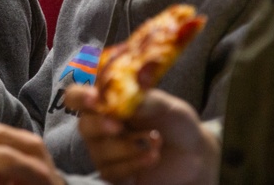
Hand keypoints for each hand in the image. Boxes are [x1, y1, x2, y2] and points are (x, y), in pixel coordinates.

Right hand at [65, 86, 218, 184]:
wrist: (196, 155)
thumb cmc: (176, 124)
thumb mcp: (168, 106)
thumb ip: (147, 100)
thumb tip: (126, 98)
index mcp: (108, 103)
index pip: (78, 96)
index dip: (80, 96)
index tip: (95, 98)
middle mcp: (101, 127)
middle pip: (84, 126)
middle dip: (101, 126)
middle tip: (119, 126)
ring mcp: (106, 153)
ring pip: (101, 152)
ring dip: (128, 147)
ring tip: (156, 141)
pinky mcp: (116, 175)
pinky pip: (113, 172)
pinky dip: (134, 163)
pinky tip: (152, 156)